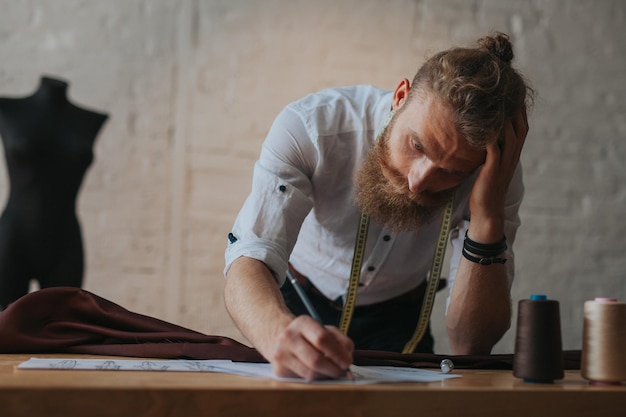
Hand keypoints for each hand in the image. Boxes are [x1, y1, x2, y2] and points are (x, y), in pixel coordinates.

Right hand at [267, 315, 353, 379]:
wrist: (279, 337)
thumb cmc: (308, 335)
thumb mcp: (326, 330)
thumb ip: (341, 340)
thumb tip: (348, 357)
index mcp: (302, 323)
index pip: (322, 339)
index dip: (337, 353)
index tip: (348, 362)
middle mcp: (288, 337)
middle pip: (315, 359)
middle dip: (333, 369)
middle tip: (343, 372)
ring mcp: (281, 354)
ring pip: (310, 373)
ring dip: (326, 376)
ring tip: (332, 372)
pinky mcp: (279, 369)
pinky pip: (303, 379)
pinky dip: (315, 379)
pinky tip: (319, 373)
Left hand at [468, 108, 528, 241]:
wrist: (486, 212)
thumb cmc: (485, 189)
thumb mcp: (491, 166)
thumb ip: (492, 152)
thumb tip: (484, 137)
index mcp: (513, 155)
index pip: (522, 128)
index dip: (519, 111)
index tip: (512, 95)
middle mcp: (512, 157)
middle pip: (520, 128)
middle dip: (515, 109)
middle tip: (508, 92)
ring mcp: (504, 164)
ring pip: (510, 137)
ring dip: (505, 119)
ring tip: (498, 102)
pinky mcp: (492, 170)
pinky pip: (494, 150)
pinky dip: (491, 137)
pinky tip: (484, 125)